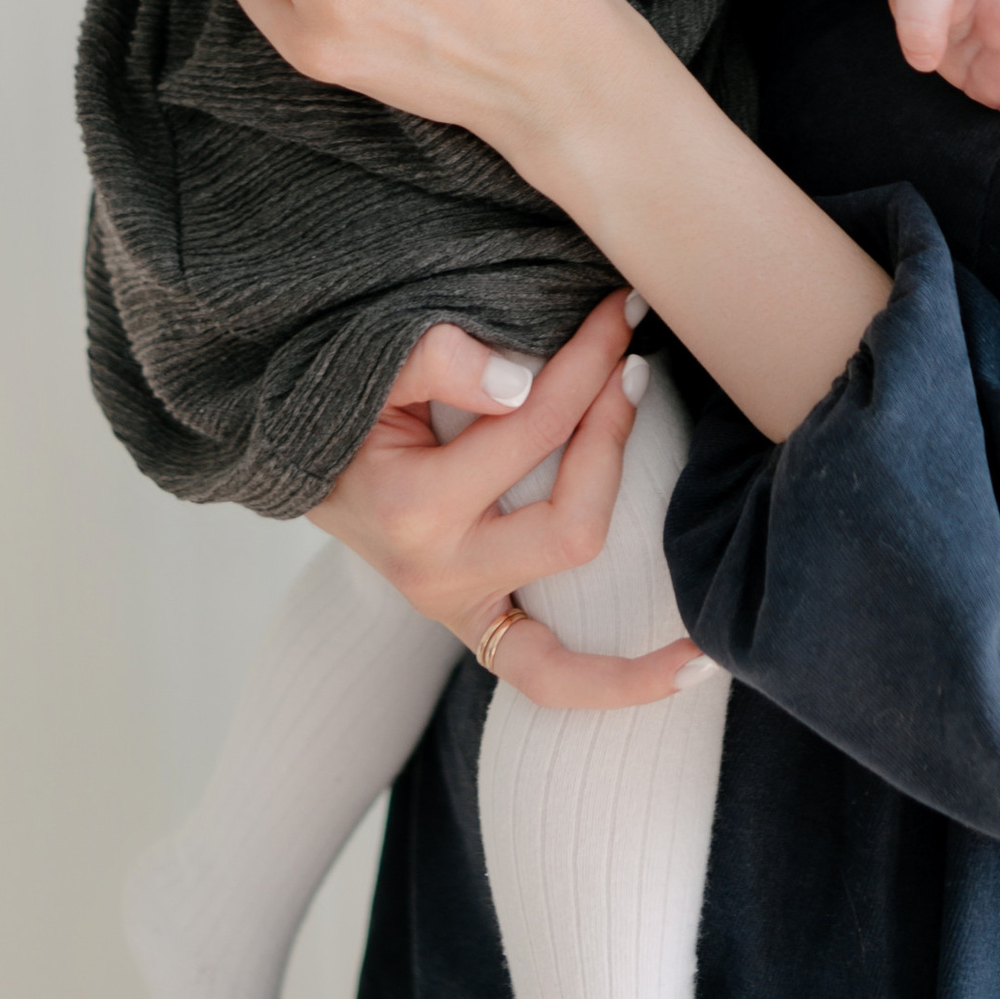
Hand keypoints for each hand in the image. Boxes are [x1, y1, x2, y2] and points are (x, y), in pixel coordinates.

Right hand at [311, 292, 707, 711]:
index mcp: (409, 508)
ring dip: (637, 596)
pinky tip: (694, 664)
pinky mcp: (480, 633)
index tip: (621, 313)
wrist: (306, 466)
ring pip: (567, 640)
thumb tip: (524, 381)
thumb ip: (435, 360)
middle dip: (612, 434)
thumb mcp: (372, 368)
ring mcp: (459, 617)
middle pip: (569, 524)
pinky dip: (619, 686)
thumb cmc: (344, 409)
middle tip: (634, 362)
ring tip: (688, 548)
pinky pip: (550, 682)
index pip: (531, 429)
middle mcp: (436, 577)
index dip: (587, 364)